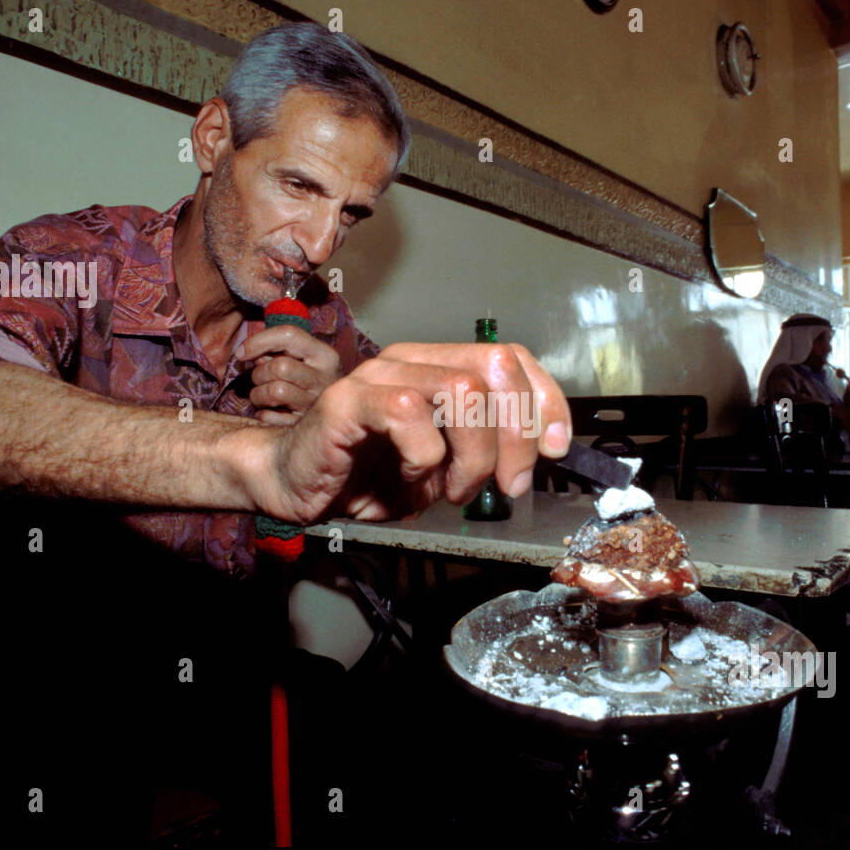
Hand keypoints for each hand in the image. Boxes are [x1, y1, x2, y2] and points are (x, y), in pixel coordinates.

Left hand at [235, 326, 341, 425]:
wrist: (342, 414)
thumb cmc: (311, 380)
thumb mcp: (306, 359)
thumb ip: (279, 350)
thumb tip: (245, 354)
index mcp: (326, 356)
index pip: (289, 335)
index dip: (258, 341)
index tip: (242, 353)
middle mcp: (325, 379)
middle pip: (280, 367)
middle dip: (260, 373)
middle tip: (260, 378)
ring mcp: (316, 404)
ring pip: (274, 391)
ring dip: (258, 394)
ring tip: (262, 396)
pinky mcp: (305, 426)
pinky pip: (270, 417)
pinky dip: (263, 414)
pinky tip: (270, 411)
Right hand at [238, 342, 571, 523]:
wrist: (294, 485)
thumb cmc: (366, 474)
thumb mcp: (447, 468)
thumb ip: (488, 450)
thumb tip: (541, 450)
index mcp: (440, 366)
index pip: (513, 359)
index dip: (544, 400)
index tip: (555, 448)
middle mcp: (412, 360)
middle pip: (496, 369)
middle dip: (516, 436)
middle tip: (508, 485)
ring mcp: (379, 376)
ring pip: (463, 391)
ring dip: (474, 456)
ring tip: (456, 490)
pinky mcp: (347, 402)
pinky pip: (410, 416)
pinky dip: (424, 458)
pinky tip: (409, 477)